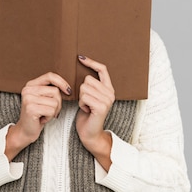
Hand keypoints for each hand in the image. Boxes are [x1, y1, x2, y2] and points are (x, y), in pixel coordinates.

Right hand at [5, 72, 70, 160]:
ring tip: (44, 115)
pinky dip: (50, 117)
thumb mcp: (43, 99)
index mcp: (31, 85)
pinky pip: (51, 110)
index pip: (50, 76)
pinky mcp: (31, 108)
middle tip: (49, 111)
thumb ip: (50, 90)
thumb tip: (67, 88)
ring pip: (55, 102)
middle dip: (58, 103)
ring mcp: (28, 98)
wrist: (25, 131)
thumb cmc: (37, 115)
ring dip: (53, 111)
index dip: (62, 82)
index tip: (68, 91)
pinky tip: (42, 119)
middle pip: (55, 91)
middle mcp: (28, 89)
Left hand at [75, 55, 115, 169]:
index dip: (91, 62)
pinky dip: (81, 104)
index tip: (80, 58)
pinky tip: (86, 110)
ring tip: (86, 106)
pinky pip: (84, 96)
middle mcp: (110, 93)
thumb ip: (91, 85)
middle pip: (88, 79)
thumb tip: (81, 67)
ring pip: (84, 88)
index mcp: (109, 88)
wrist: (90, 133)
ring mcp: (107, 100)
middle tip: (86, 102)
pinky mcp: (101, 106)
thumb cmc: (87, 114)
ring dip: (81, 98)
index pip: (102, 69)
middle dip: (82, 91)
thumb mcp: (90, 96)